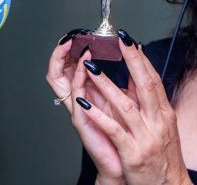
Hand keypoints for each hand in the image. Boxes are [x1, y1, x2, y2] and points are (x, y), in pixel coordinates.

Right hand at [46, 29, 126, 183]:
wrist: (125, 163)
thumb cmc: (125, 134)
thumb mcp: (127, 102)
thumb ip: (126, 82)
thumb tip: (134, 58)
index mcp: (92, 93)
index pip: (74, 67)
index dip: (73, 50)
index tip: (80, 33)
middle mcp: (84, 100)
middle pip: (61, 72)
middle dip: (61, 54)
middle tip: (69, 38)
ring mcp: (81, 111)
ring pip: (66, 84)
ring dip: (71, 65)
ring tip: (81, 49)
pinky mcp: (83, 123)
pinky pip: (77, 101)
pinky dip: (79, 84)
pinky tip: (84, 71)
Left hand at [72, 29, 191, 184]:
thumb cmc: (164, 158)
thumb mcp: (163, 127)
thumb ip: (151, 103)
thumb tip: (141, 78)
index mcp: (165, 114)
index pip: (154, 80)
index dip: (141, 59)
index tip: (130, 41)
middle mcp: (158, 123)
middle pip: (146, 86)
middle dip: (132, 61)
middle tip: (120, 41)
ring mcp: (145, 138)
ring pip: (126, 106)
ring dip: (107, 85)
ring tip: (91, 68)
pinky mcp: (132, 154)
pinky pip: (113, 131)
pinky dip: (98, 115)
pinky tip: (84, 104)